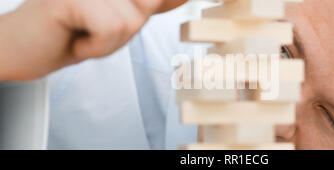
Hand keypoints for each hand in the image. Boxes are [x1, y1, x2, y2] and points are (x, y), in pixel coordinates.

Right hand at [0, 0, 185, 80]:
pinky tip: (74, 40)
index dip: (165, 1)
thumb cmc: (70, 33)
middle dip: (128, 28)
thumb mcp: (120, 18)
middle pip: (147, 5)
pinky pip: (112, 28)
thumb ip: (150, 5)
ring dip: (110, 41)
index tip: (117, 21)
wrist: (22, 50)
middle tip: (95, 29)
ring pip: (132, 20)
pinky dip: (97, 47)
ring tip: (83, 34)